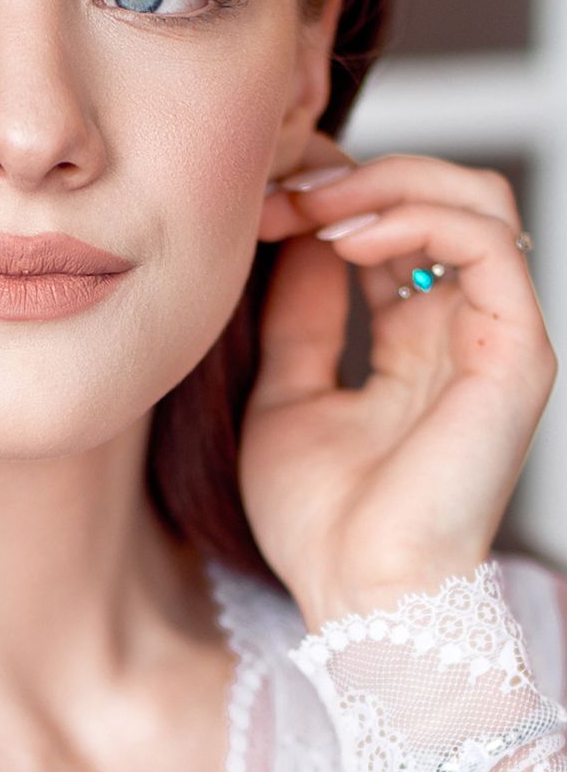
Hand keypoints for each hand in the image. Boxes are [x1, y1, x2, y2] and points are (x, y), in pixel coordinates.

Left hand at [242, 130, 556, 628]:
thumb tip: (300, 237)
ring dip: (385, 184)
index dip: (329, 200)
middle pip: (443, 199)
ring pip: (477, 200)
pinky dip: (417, 218)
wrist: (355, 594)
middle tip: (283, 193)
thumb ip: (303, 316)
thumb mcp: (288, 394)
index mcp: (416, 343)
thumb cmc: (322, 519)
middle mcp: (463, 331)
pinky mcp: (515, 353)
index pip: (395, 230)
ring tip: (311, 209)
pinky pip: (488, 244)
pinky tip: (347, 237)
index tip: (256, 206)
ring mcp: (495, 338)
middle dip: (357, 177)